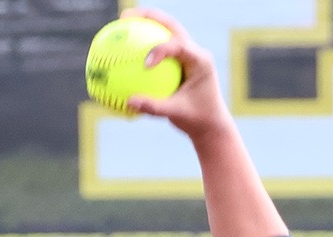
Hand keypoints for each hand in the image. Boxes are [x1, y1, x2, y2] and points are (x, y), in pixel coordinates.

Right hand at [122, 8, 231, 143]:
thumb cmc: (197, 119)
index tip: (145, 65)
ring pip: (164, 31)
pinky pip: (158, 47)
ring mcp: (187, 54)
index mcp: (200, 61)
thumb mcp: (177, 115)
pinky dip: (141, 45)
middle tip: (125, 18)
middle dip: (148, 17)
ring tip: (121, 21)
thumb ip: (154, 107)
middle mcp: (194, 52)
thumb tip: (129, 102)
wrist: (210, 123)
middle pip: (170, 25)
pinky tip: (121, 47)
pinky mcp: (178, 60)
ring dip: (144, 24)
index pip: (178, 45)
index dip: (160, 50)